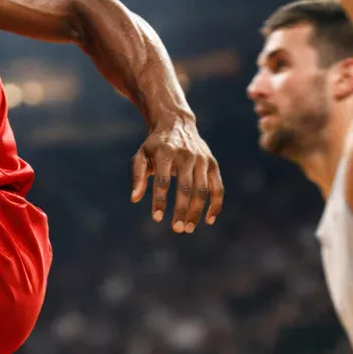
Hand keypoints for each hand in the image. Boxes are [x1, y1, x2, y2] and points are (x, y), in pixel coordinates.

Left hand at [131, 117, 223, 231]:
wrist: (176, 123)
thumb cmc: (155, 145)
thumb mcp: (141, 155)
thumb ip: (137, 176)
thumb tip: (135, 199)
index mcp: (165, 152)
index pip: (163, 180)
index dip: (160, 200)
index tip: (157, 218)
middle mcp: (186, 155)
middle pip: (186, 188)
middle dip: (182, 210)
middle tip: (176, 229)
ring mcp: (202, 160)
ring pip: (202, 190)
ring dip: (197, 211)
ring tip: (188, 228)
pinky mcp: (212, 164)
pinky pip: (218, 187)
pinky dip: (216, 204)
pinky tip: (209, 220)